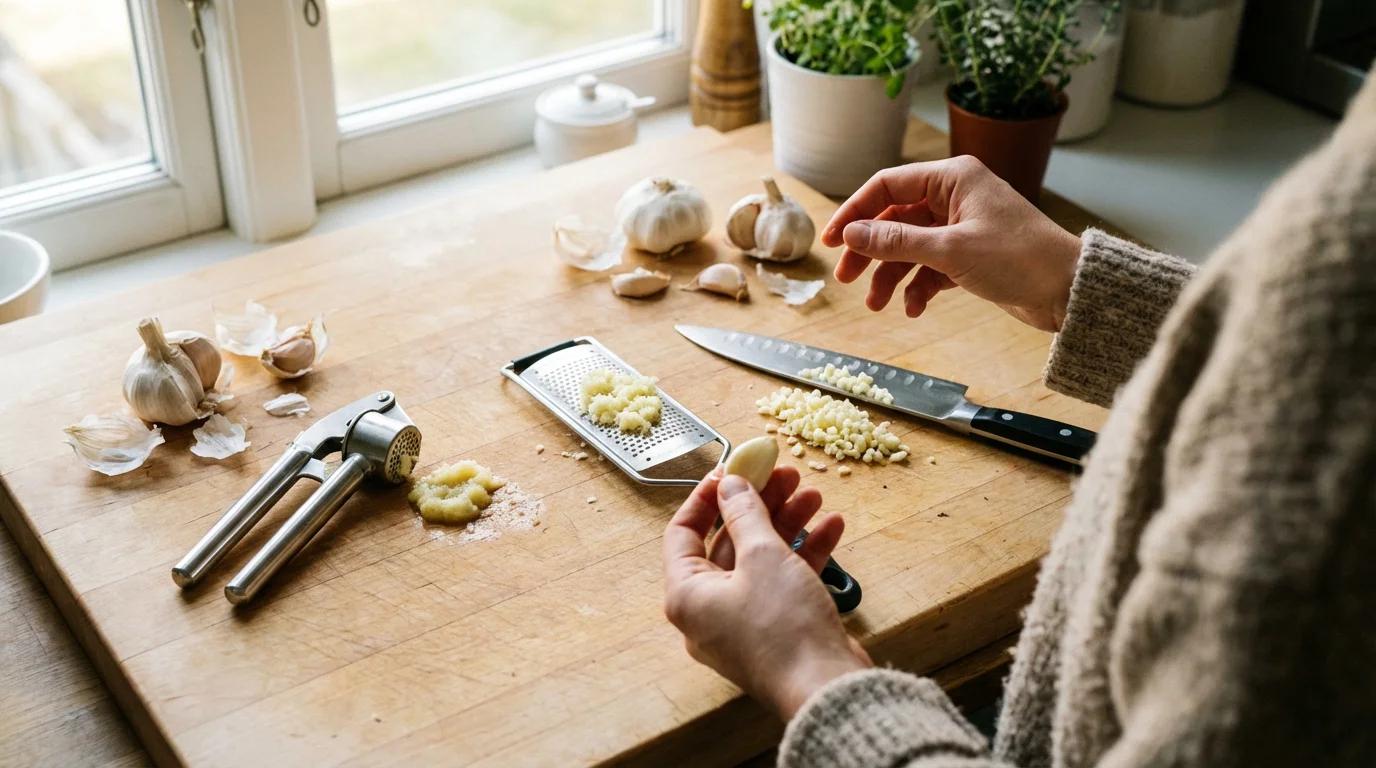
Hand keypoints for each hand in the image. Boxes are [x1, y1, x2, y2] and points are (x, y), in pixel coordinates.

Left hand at [663, 466, 871, 720]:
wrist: (826, 688)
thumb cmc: (784, 628)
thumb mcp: (762, 555)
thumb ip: (745, 513)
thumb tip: (730, 484)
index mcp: (687, 595)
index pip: (682, 533)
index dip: (707, 497)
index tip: (732, 470)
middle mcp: (709, 612)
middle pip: (728, 542)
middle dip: (760, 504)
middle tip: (785, 474)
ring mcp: (744, 623)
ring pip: (760, 560)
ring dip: (788, 523)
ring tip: (813, 494)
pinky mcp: (777, 631)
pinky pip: (784, 583)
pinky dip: (806, 554)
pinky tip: (832, 527)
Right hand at [822, 156, 1082, 332]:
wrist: (1069, 290)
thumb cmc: (1019, 259)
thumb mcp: (950, 250)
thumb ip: (896, 241)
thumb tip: (851, 233)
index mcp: (952, 178)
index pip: (887, 186)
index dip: (855, 213)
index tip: (832, 241)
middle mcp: (955, 196)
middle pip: (894, 219)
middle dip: (869, 250)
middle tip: (846, 278)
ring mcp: (962, 226)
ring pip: (909, 246)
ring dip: (890, 275)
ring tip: (877, 305)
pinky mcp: (970, 255)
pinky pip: (930, 267)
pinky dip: (918, 287)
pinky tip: (914, 309)